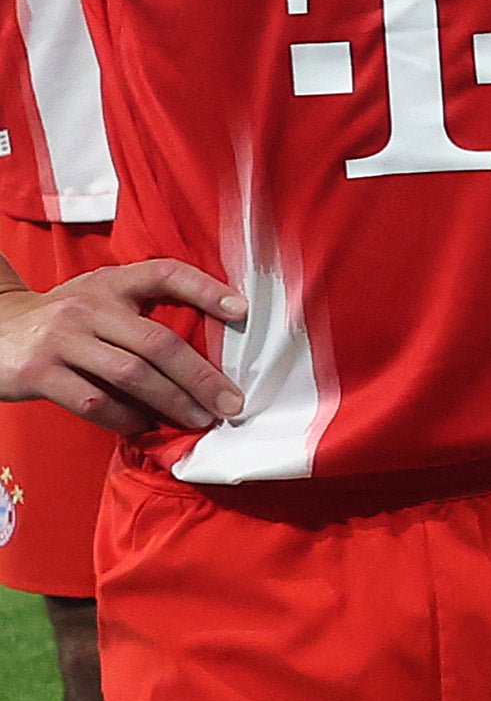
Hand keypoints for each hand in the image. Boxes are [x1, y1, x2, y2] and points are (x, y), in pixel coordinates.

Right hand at [0, 257, 239, 431]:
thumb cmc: (62, 322)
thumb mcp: (98, 301)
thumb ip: (140, 314)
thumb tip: (208, 357)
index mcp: (110, 283)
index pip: (164, 273)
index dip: (205, 288)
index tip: (242, 310)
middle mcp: (87, 307)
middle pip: (158, 342)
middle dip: (201, 377)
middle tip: (230, 404)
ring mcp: (61, 340)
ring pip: (131, 376)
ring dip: (172, 403)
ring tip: (199, 420)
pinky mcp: (38, 372)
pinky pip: (95, 402)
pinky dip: (126, 419)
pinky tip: (145, 426)